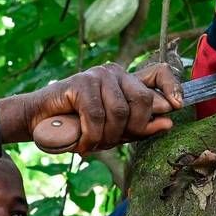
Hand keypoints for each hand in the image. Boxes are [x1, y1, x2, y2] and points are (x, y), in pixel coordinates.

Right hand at [0, 62, 183, 154]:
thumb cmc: (79, 126)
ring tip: (94, 143)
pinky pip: (97, 115)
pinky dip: (92, 136)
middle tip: (114, 142)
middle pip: (143, 100)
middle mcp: (115, 72)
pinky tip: (83, 143)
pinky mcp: (81, 83)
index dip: (172, 87)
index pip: (160, 72)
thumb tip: (169, 123)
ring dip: (108, 136)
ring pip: (120, 111)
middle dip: (134, 129)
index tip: (176, 106)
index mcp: (127, 81)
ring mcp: (98, 75)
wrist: (39, 121)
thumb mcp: (115, 130)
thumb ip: (141, 128)